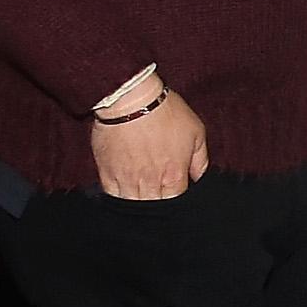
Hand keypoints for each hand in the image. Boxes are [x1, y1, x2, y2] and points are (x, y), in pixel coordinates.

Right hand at [90, 85, 207, 199]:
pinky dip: (118, 198)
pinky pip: (112, 196)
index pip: (176, 203)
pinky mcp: (107, 173)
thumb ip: (200, 160)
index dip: (177, 201)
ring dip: (138, 205)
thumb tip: (199, 179)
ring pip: (133, 206)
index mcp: (173, 176)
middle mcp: (150, 183)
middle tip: (158, 197)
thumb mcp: (196, 132)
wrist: (131, 98)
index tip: (174, 194)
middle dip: (158, 207)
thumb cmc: (166, 111)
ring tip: (142, 198)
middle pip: (154, 208)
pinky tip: (123, 194)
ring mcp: (127, 180)